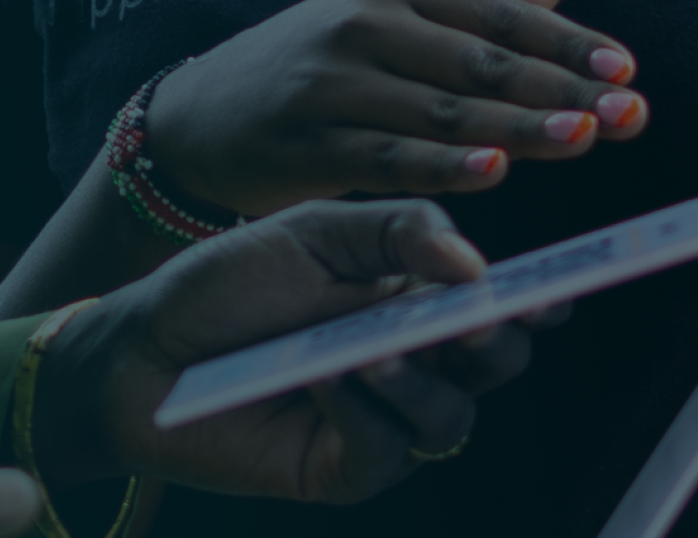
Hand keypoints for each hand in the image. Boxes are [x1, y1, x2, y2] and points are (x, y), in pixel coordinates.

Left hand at [39, 198, 537, 503]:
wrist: (142, 345)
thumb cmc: (226, 285)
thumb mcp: (312, 232)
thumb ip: (396, 230)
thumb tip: (474, 264)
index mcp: (415, 295)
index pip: (498, 300)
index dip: (538, 296)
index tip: (556, 285)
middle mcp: (413, 360)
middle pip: (496, 363)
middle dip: (498, 341)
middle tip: (482, 316)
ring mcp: (382, 418)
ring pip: (452, 417)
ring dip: (427, 381)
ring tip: (380, 347)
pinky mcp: (344, 467)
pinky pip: (384, 448)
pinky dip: (365, 409)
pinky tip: (328, 375)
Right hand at [143, 0, 645, 215]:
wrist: (198, 119)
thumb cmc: (312, 69)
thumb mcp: (389, 24)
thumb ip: (481, 6)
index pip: (496, 13)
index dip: (565, 42)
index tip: (626, 69)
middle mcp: (363, 26)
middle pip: (478, 63)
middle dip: (560, 90)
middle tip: (628, 112)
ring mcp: (331, 84)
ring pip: (441, 112)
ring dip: (519, 129)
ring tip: (583, 138)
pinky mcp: (306, 142)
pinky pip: (389, 160)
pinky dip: (444, 167)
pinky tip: (495, 173)